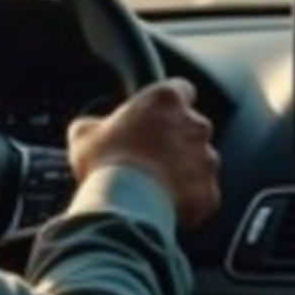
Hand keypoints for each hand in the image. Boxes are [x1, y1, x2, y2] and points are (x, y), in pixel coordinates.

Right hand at [67, 78, 219, 227]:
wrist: (127, 205)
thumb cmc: (107, 162)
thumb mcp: (84, 134)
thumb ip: (94, 124)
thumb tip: (88, 130)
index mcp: (167, 99)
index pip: (181, 89)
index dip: (168, 104)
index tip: (155, 116)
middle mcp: (195, 124)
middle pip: (192, 127)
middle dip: (176, 139)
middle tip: (150, 155)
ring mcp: (207, 159)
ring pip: (200, 162)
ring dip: (184, 170)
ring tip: (155, 185)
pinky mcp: (210, 192)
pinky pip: (202, 194)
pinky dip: (189, 200)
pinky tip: (165, 205)